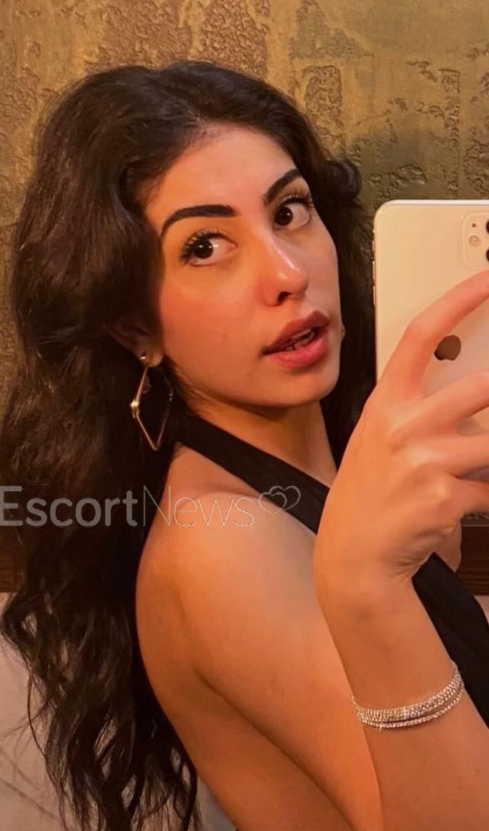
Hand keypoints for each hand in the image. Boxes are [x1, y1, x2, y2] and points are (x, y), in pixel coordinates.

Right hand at [313, 269, 488, 591]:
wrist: (355, 554)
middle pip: (482, 387)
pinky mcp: (445, 498)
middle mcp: (404, 427)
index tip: (488, 276)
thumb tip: (477, 389)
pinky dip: (483, 497)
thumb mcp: (381, 439)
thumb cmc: (372, 491)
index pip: (421, 335)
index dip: (459, 299)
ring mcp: (425, 462)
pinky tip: (460, 504)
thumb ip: (419, 410)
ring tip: (468, 464)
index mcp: (386, 404)